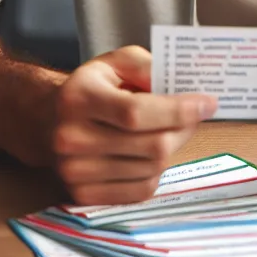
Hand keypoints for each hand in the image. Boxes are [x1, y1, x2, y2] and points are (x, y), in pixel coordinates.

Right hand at [51, 45, 217, 204]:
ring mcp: (75, 172)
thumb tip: (183, 88)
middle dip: (184, 129)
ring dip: (173, 148)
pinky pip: (141, 190)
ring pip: (151, 169)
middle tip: (196, 115)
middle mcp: (71, 138)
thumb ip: (148, 67)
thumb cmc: (93, 87)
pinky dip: (157, 171)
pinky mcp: (84, 195)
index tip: (208, 103)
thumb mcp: (116, 61)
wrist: (49, 120)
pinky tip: (152, 152)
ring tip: (172, 129)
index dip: (177, 110)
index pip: (136, 112)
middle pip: (150, 146)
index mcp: (79, 98)